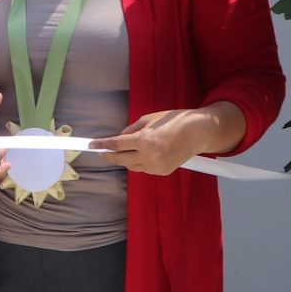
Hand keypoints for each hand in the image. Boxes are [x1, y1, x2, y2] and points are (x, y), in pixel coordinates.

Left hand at [93, 107, 226, 175]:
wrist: (198, 132)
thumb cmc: (174, 121)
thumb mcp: (148, 119)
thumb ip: (131, 130)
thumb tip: (119, 139)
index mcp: (145, 140)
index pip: (116, 145)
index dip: (102, 144)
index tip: (92, 144)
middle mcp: (149, 156)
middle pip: (121, 160)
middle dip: (110, 156)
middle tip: (102, 151)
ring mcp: (157, 166)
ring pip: (132, 166)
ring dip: (125, 159)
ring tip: (123, 151)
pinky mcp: (163, 172)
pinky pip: (144, 169)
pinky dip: (140, 162)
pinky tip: (142, 155)